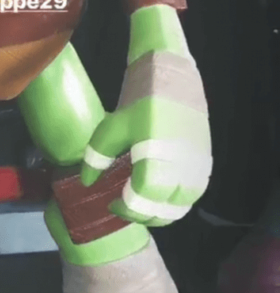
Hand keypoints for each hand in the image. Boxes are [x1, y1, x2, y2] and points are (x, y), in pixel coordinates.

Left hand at [81, 95, 211, 227]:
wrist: (173, 78)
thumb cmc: (141, 102)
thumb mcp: (111, 128)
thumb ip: (96, 158)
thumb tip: (87, 182)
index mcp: (159, 160)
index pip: (143, 200)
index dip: (126, 209)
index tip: (112, 203)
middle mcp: (183, 168)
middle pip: (164, 211)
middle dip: (141, 214)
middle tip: (124, 205)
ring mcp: (198, 167)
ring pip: (181, 207)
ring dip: (160, 212)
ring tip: (141, 202)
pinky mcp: (206, 162)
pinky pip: (193, 195)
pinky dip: (175, 202)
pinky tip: (159, 193)